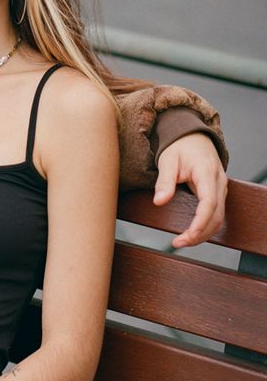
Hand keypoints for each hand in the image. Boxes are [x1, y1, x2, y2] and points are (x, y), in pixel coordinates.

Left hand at [153, 133, 226, 247]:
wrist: (192, 137)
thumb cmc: (180, 147)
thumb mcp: (167, 160)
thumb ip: (164, 182)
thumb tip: (159, 202)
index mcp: (207, 172)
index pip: (209, 202)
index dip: (200, 221)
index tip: (189, 235)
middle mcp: (218, 182)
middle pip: (217, 215)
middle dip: (199, 233)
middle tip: (177, 243)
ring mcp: (220, 188)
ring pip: (219, 218)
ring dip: (203, 233)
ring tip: (181, 241)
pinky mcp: (217, 193)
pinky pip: (216, 214)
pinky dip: (205, 226)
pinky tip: (191, 233)